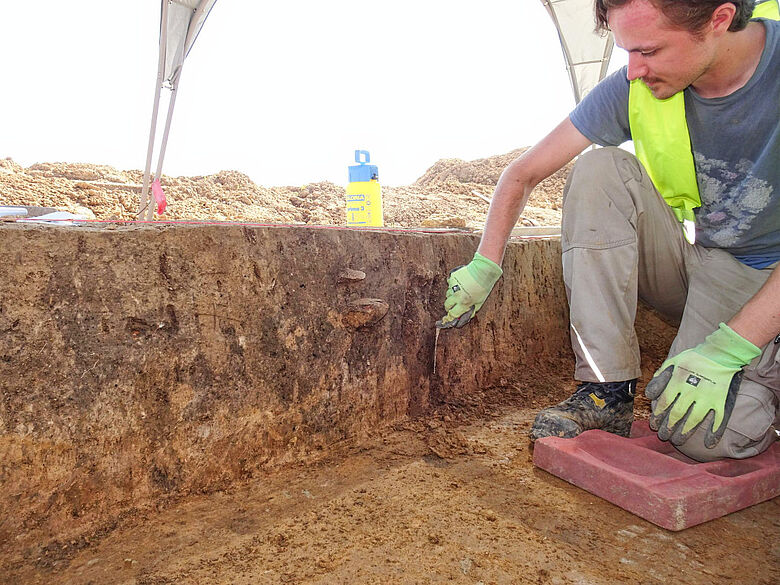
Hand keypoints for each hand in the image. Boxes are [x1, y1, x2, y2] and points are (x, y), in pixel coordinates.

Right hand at [436, 252, 501, 328]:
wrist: (483, 271)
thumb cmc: (483, 287)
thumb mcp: (480, 301)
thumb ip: (472, 310)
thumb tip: (466, 317)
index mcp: (463, 303)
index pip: (452, 313)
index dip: (451, 316)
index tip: (450, 316)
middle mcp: (456, 295)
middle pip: (446, 304)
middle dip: (449, 306)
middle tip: (453, 305)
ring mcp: (453, 286)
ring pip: (447, 294)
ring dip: (451, 295)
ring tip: (460, 292)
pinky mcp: (452, 278)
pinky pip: (449, 284)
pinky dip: (453, 285)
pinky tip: (460, 283)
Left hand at [645, 323, 760, 447]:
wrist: (722, 353)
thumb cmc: (695, 358)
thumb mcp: (673, 362)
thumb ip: (661, 377)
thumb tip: (650, 393)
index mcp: (677, 382)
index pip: (663, 403)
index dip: (657, 416)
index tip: (654, 424)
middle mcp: (690, 392)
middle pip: (675, 415)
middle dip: (667, 428)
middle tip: (663, 436)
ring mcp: (707, 398)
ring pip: (693, 421)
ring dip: (684, 433)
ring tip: (677, 441)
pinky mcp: (722, 401)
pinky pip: (719, 420)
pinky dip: (714, 433)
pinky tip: (709, 444)